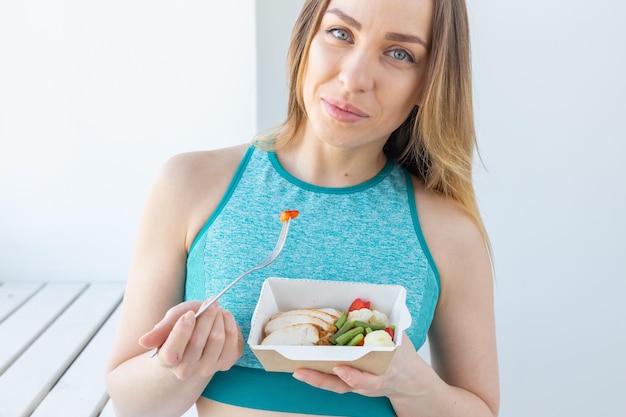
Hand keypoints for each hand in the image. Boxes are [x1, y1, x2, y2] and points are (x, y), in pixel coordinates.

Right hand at [139, 299, 243, 379]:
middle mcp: (186, 370)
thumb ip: (161, 329)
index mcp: (167, 359)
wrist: (205, 332)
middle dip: (206, 316)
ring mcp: (206, 369)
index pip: (172, 351)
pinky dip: (230, 323)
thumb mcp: (172, 320)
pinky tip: (225, 317)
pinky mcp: (225, 364)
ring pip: (217, 339)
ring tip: (216, 309)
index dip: (182, 331)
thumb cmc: (185, 324)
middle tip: (209, 301)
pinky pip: (232, 341)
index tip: (190, 314)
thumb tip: (143, 342)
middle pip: (198, 342)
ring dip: (219, 317)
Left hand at [293, 332, 430, 398]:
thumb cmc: (403, 357)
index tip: (340, 369)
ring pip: (336, 386)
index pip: (369, 376)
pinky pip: (333, 384)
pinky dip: (319, 378)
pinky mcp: (351, 386)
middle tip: (304, 371)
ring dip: (315, 379)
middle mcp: (370, 381)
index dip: (354, 376)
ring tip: (298, 370)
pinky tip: (302, 369)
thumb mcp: (399, 338)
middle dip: (324, 379)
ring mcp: (360, 387)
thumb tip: (366, 303)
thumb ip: (384, 324)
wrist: (407, 381)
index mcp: (386, 369)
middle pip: (345, 385)